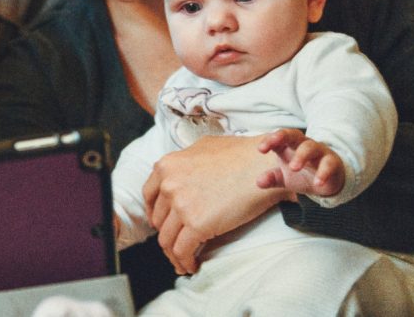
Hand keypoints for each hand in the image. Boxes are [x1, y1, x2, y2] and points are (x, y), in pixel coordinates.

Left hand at [142, 134, 291, 274]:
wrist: (265, 165)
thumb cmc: (242, 155)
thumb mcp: (204, 147)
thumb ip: (187, 161)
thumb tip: (183, 172)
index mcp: (167, 166)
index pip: (149, 196)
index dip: (155, 213)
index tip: (161, 223)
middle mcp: (169, 185)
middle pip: (159, 220)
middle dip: (167, 234)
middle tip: (177, 243)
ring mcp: (181, 205)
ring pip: (167, 239)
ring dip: (173, 254)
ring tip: (183, 261)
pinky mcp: (196, 224)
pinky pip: (182, 250)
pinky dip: (185, 262)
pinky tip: (192, 265)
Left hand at [256, 129, 344, 196]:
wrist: (328, 181)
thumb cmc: (302, 173)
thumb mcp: (285, 178)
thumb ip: (272, 178)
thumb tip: (258, 182)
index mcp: (290, 146)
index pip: (279, 138)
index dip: (270, 140)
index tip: (261, 149)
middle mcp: (304, 145)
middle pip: (294, 135)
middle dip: (283, 137)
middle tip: (273, 147)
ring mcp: (319, 152)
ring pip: (310, 147)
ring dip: (301, 156)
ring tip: (294, 168)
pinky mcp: (333, 162)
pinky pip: (328, 164)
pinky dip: (323, 173)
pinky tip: (317, 183)